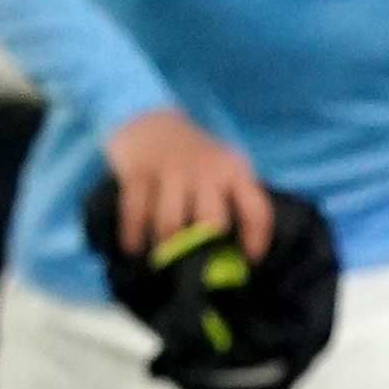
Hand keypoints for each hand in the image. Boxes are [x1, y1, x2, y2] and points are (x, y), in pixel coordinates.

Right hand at [104, 107, 272, 262]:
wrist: (148, 119)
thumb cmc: (191, 155)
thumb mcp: (221, 167)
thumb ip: (231, 200)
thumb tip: (236, 253)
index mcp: (233, 170)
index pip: (256, 210)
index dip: (256, 241)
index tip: (247, 262)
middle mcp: (206, 170)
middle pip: (212, 222)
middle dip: (203, 250)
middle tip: (194, 269)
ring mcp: (171, 170)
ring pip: (171, 224)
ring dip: (165, 249)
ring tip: (161, 261)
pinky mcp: (139, 172)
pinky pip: (135, 213)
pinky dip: (133, 235)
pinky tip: (132, 248)